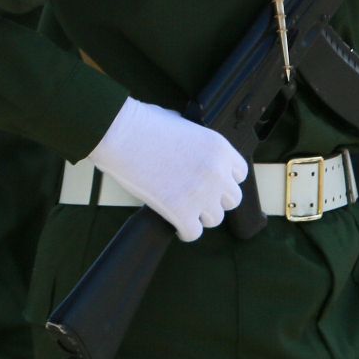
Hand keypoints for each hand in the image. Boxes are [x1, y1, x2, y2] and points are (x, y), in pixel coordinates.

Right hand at [89, 98, 247, 242]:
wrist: (119, 133)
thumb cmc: (144, 124)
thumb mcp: (184, 125)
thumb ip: (199, 144)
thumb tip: (196, 154)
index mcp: (220, 148)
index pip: (240, 174)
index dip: (224, 179)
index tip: (211, 182)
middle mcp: (217, 172)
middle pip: (231, 200)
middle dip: (214, 198)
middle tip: (196, 197)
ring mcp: (200, 193)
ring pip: (214, 219)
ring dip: (199, 215)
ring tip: (183, 208)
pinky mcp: (180, 211)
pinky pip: (193, 233)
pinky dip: (184, 230)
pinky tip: (175, 222)